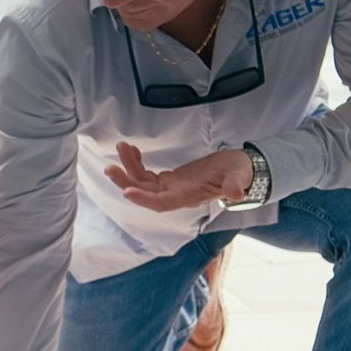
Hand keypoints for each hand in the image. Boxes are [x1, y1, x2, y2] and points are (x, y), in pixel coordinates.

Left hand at [106, 142, 253, 212]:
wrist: (240, 171)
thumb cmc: (240, 173)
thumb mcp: (239, 176)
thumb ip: (235, 184)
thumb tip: (236, 194)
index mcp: (189, 197)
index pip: (162, 203)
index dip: (144, 199)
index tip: (127, 191)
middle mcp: (176, 196)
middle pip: (145, 193)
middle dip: (126, 182)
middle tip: (110, 168)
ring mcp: (171, 188)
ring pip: (143, 183)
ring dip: (128, 168)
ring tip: (121, 147)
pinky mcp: (170, 179)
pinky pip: (147, 175)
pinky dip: (137, 164)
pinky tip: (132, 150)